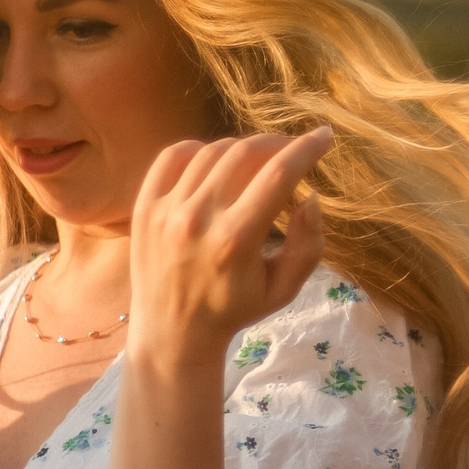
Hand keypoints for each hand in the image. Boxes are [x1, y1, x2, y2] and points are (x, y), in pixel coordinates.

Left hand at [128, 127, 331, 372]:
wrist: (171, 331)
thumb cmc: (233, 309)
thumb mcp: (284, 287)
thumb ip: (309, 243)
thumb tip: (309, 196)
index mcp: (235, 239)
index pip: (278, 173)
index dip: (307, 148)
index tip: (324, 137)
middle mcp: (197, 219)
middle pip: (246, 153)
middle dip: (278, 144)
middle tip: (291, 151)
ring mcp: (166, 211)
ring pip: (212, 151)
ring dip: (243, 148)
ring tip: (258, 160)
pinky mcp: (144, 207)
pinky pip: (173, 156)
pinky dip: (199, 148)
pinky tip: (216, 161)